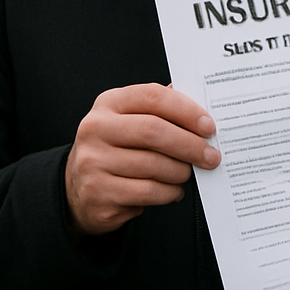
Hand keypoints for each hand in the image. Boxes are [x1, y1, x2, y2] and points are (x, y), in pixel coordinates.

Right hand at [65, 83, 220, 237]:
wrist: (78, 188)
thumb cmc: (117, 147)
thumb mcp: (131, 119)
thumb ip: (161, 109)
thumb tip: (203, 110)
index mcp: (109, 102)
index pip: (153, 96)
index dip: (186, 110)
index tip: (209, 126)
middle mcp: (95, 129)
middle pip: (154, 131)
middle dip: (190, 145)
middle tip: (211, 156)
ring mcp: (92, 162)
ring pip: (153, 165)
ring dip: (181, 172)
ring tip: (189, 173)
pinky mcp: (97, 193)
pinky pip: (147, 192)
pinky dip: (169, 192)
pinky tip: (174, 190)